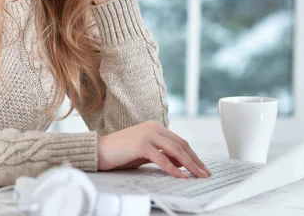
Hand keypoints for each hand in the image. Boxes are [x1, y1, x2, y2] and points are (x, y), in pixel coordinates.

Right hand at [97, 121, 211, 178]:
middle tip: (205, 173)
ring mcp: (147, 134)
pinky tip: (181, 176)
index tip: (201, 167)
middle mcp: (153, 127)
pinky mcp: (140, 144)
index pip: (180, 141)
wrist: (98, 151)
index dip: (192, 155)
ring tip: (198, 175)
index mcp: (155, 127)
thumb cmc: (120, 153)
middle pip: (181, 145)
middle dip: (195, 160)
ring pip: (175, 150)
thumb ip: (162, 154)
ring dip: (189, 164)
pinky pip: (161, 158)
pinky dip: (173, 168)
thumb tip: (182, 163)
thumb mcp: (146, 153)